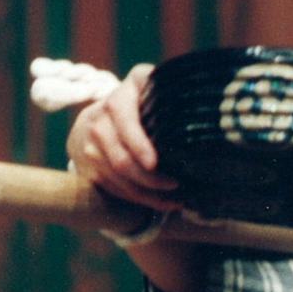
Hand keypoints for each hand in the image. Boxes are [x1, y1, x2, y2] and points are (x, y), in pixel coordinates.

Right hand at [65, 62, 180, 211]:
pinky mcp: (88, 163)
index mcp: (122, 95)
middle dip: (150, 178)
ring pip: (118, 176)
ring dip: (148, 194)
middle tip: (175, 185)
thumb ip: (171, 93)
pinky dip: (138, 198)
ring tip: (174, 199)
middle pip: (121, 157)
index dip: (138, 144)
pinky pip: (113, 186)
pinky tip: (160, 202)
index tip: (154, 163)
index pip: (125, 120)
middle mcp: (99, 116)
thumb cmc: (141, 104)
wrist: (96, 117)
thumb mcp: (153, 89)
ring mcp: (90, 141)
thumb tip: (204, 105)